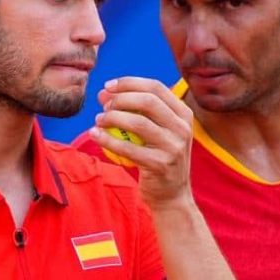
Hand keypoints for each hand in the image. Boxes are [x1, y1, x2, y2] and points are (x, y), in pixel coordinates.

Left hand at [90, 77, 193, 208]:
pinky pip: (128, 148)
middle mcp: (182, 128)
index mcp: (183, 114)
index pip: (155, 87)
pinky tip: (95, 135)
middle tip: (103, 105)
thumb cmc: (158, 158)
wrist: (172, 196)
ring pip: (138, 123)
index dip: (129, 83)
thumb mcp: (156, 132)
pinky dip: (108, 140)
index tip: (108, 87)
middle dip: (121, 99)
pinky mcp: (160, 165)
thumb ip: (134, 111)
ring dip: (113, 118)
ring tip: (98, 120)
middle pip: (148, 101)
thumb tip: (104, 93)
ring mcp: (173, 147)